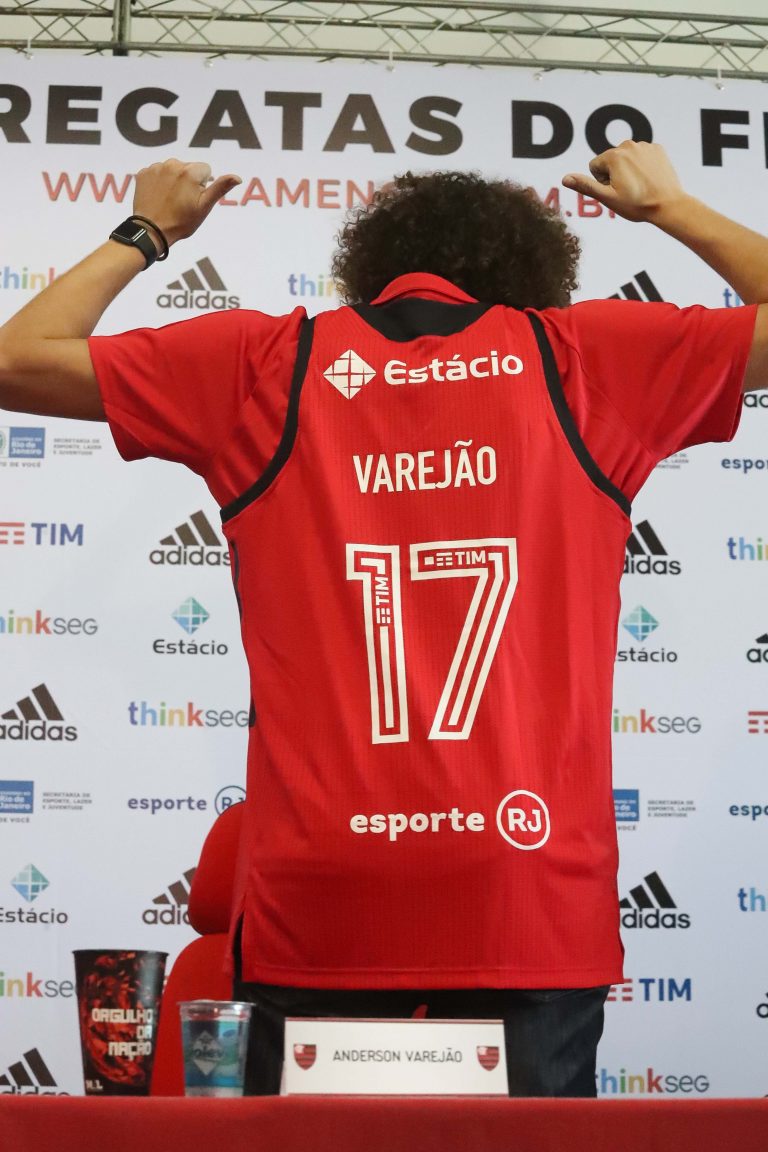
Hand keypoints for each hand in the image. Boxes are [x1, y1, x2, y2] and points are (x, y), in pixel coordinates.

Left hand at [132, 159, 241, 247]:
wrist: (151, 231)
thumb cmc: (181, 222)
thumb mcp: (204, 207)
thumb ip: (220, 188)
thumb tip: (237, 177)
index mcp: (190, 171)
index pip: (205, 170)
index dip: (203, 185)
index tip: (195, 199)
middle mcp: (173, 164)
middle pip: (189, 167)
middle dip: (188, 180)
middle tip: (182, 201)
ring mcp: (156, 167)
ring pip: (173, 169)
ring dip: (174, 180)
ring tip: (170, 199)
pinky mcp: (144, 172)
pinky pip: (157, 172)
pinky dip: (159, 181)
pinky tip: (159, 196)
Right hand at [561, 140, 686, 222]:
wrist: (668, 205)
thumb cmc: (636, 205)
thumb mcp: (607, 198)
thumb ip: (585, 185)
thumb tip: (565, 178)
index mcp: (613, 156)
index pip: (594, 166)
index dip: (601, 182)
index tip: (615, 191)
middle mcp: (628, 145)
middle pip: (610, 160)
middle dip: (614, 174)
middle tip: (628, 190)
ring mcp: (645, 146)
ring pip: (626, 158)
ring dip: (628, 170)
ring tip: (639, 186)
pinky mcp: (657, 149)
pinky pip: (642, 155)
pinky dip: (643, 166)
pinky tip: (649, 179)